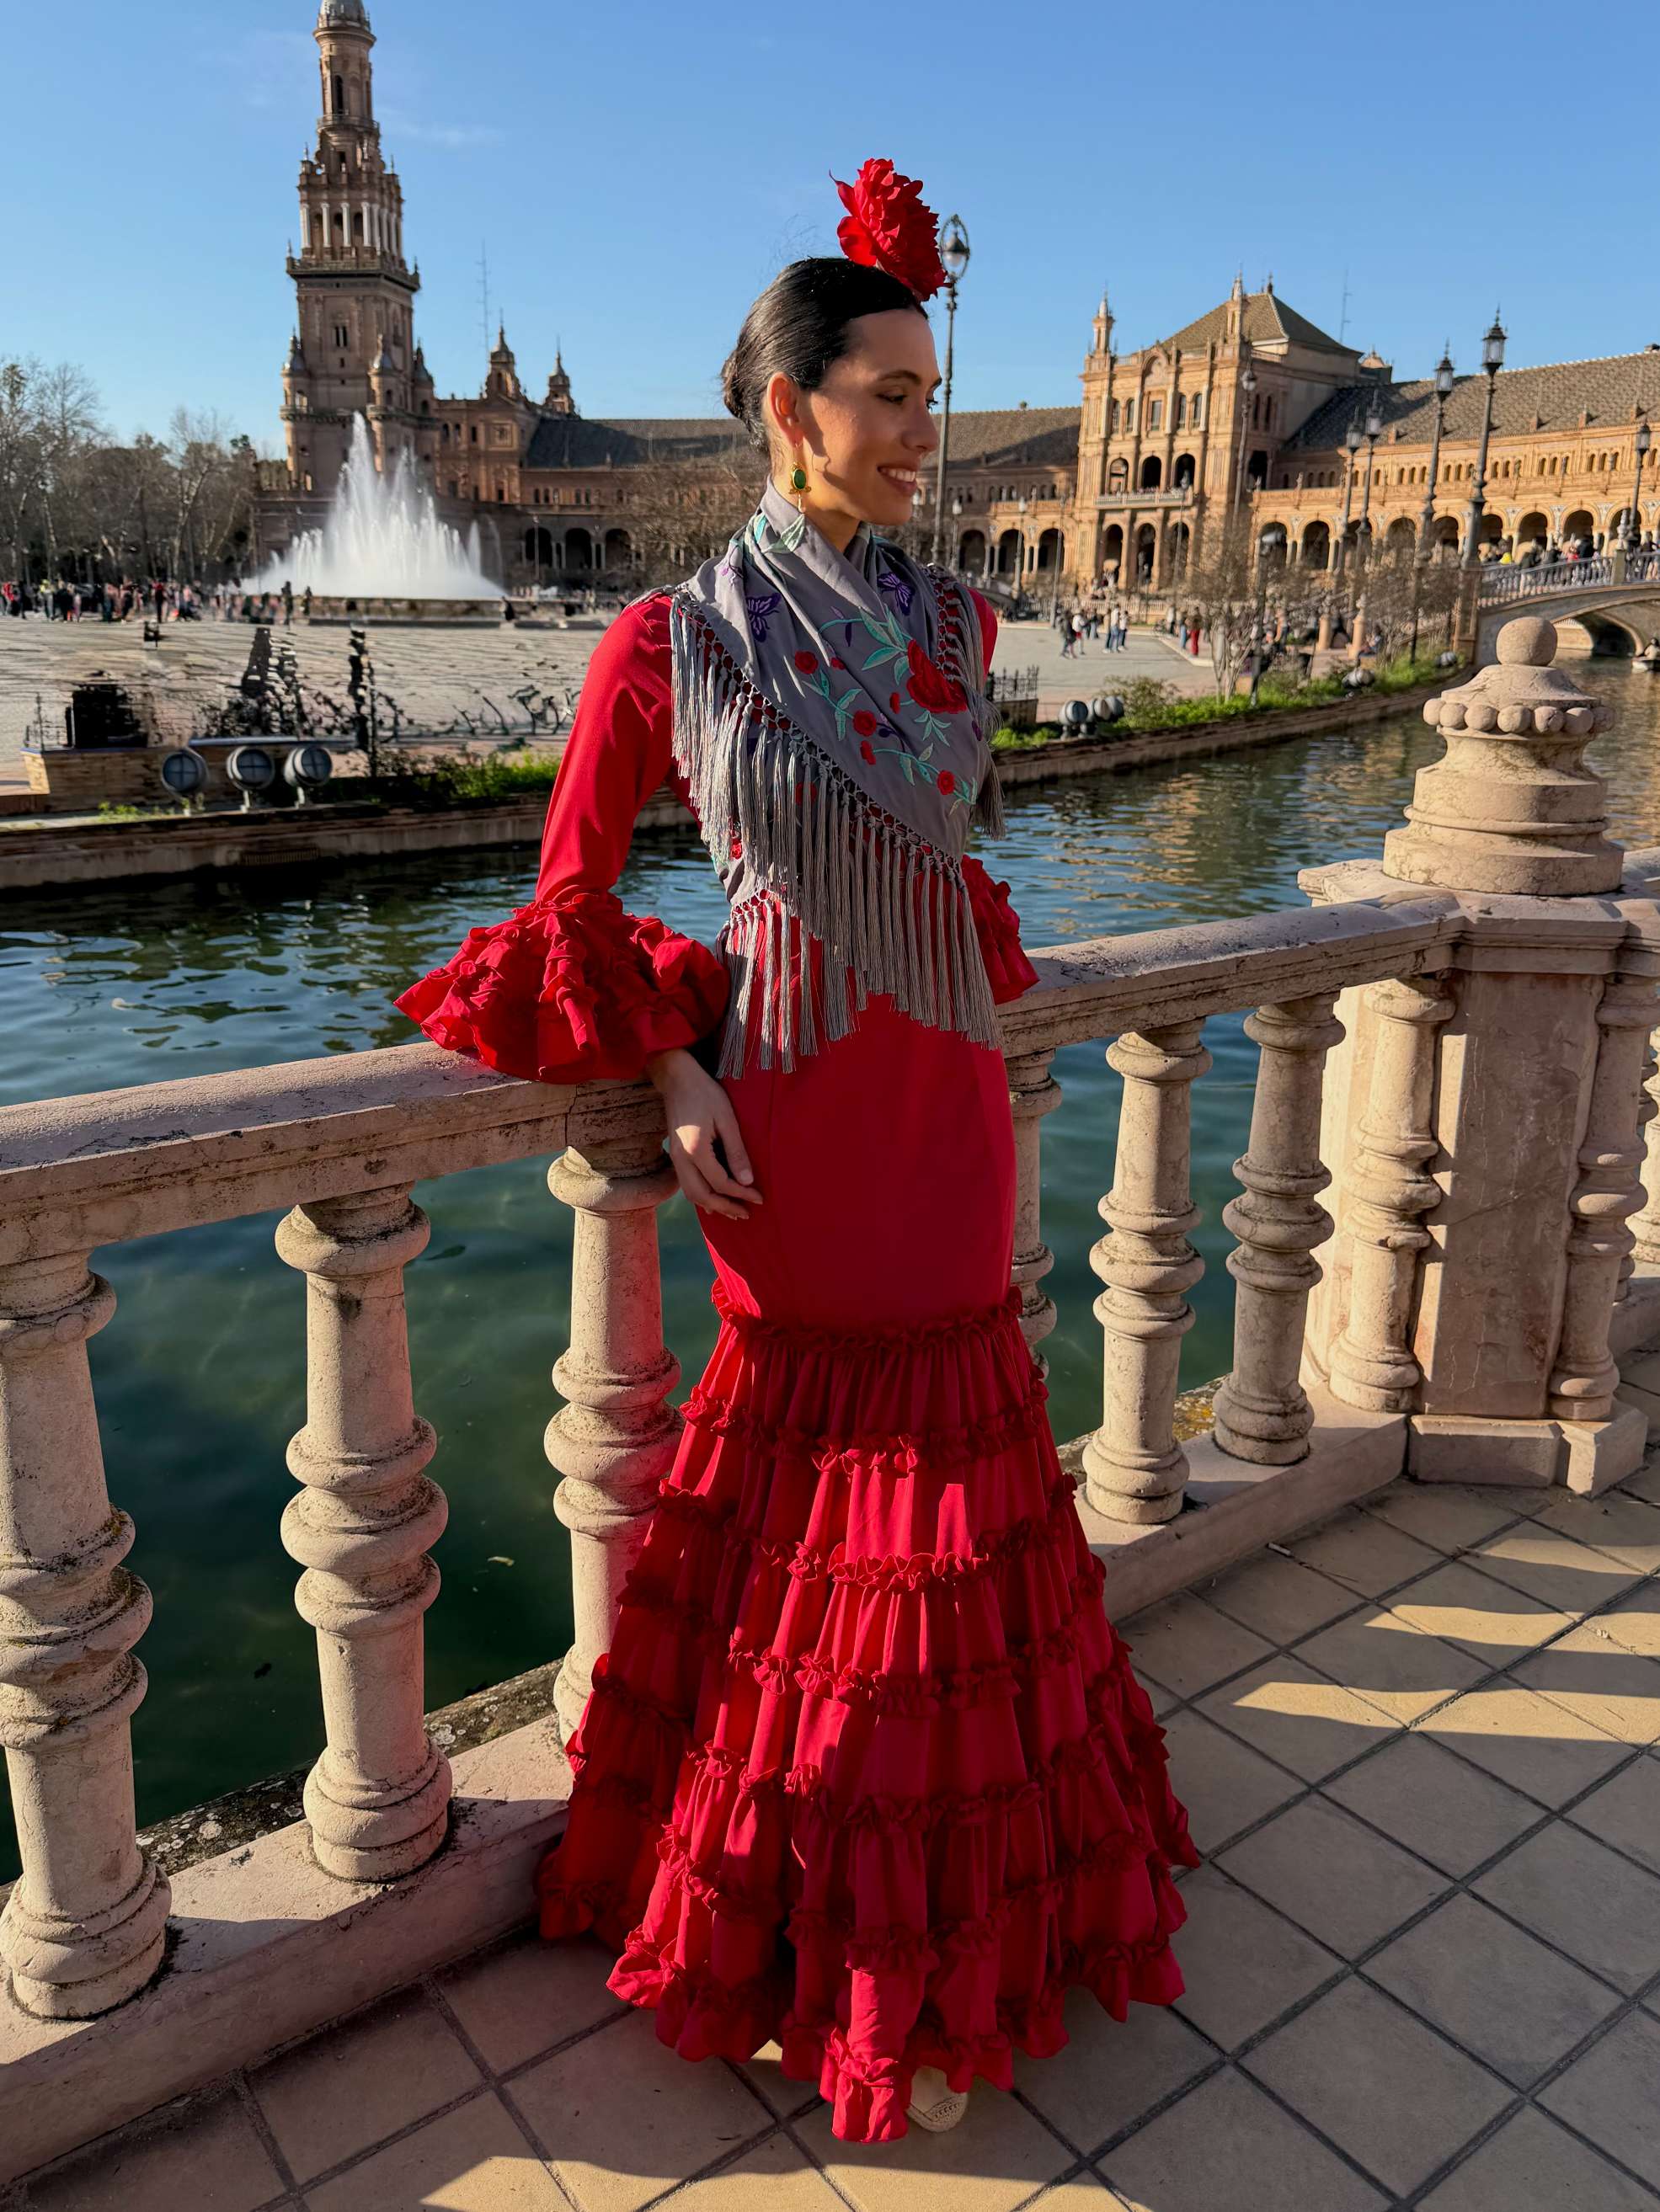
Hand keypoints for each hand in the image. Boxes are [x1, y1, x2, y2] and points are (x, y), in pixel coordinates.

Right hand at [644, 1048, 762, 1222]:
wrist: (676, 1079)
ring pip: (691, 1193)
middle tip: (746, 1214)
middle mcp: (681, 1159)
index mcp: (695, 1150)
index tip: (760, 1198)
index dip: (741, 1194)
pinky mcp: (675, 1154)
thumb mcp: (726, 1118)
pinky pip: (686, 1184)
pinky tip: (713, 1200)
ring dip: (712, 1205)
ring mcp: (675, 1158)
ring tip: (733, 1211)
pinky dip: (701, 1196)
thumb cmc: (705, 1093)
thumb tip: (747, 1180)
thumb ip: (736, 1151)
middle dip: (725, 1207)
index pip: (721, 1183)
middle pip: (702, 1196)